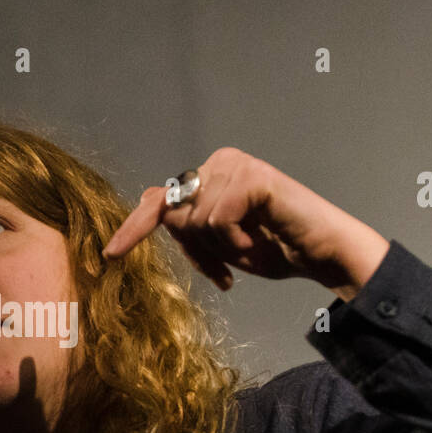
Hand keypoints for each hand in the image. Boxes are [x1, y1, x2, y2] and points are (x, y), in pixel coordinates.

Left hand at [101, 147, 387, 298]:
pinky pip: (217, 220)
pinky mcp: (251, 176)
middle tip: (226, 270)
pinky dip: (236, 243)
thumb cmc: (275, 249)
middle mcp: (218, 162)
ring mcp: (234, 165)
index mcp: (208, 176)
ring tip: (251, 248)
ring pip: (195, 222)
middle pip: (173, 218)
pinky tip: (259, 241)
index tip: (109, 256)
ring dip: (222, 249)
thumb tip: (150, 214)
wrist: (322, 254)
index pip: (158, 201)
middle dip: (197, 251)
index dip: (133, 230)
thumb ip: (187, 229)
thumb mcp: (219, 244)